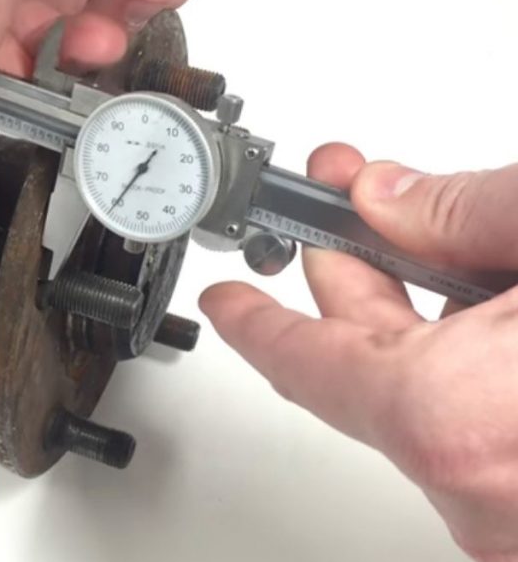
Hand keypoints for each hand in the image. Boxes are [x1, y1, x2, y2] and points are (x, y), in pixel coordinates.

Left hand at [200, 143, 517, 561]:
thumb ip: (465, 211)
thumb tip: (391, 200)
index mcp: (455, 416)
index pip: (299, 358)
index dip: (254, 318)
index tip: (225, 302)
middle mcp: (482, 488)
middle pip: (368, 371)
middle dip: (352, 282)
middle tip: (351, 217)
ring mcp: (516, 513)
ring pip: (437, 400)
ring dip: (427, 321)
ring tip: (431, 244)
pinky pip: (487, 431)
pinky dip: (478, 369)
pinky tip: (491, 312)